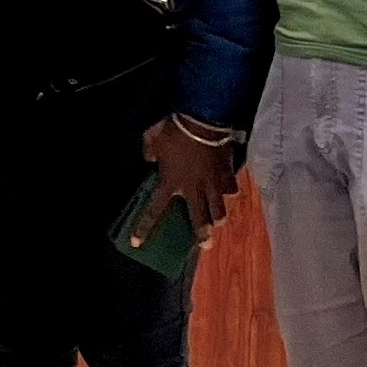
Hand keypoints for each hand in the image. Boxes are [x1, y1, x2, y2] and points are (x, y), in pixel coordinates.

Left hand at [132, 116, 239, 245]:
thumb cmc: (175, 130)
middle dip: (202, 234)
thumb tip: (150, 158)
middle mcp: (193, 189)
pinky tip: (229, 192)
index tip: (137, 243)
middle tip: (205, 245)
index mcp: (170, 183)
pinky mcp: (228, 175)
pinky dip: (228, 191)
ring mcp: (213, 184)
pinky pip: (230, 189)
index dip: (144, 228)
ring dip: (218, 218)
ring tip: (219, 223)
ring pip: (219, 209)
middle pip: (198, 219)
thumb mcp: (152, 138)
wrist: (204, 121)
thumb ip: (149, 151)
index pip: (154, 210)